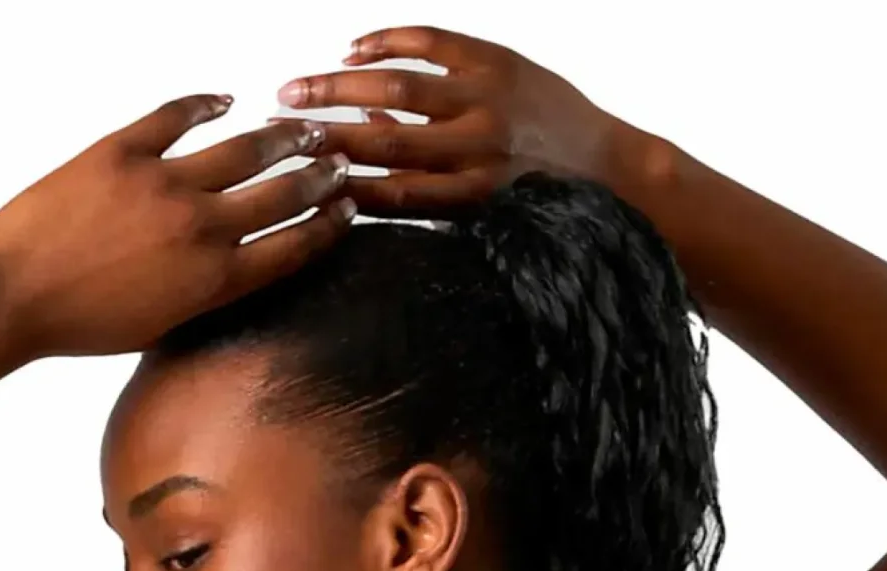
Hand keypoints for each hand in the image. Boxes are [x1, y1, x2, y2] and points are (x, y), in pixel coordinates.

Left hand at [0, 94, 354, 360]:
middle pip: (281, 193)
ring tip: (302, 127)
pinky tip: (225, 100)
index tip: (346, 209)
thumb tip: (230, 268)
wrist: (14, 297)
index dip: (326, 226)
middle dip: (319, 175)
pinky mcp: (124, 151)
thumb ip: (202, 293)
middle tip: (337, 162)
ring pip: (243, 149)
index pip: (290, 247)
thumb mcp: (158, 326)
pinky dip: (205, 104)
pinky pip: (177, 116)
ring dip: (281, 137)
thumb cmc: (79, 324)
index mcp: (212, 281)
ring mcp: (165, 184)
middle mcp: (201, 229)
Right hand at [274, 23, 625, 210]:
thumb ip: (422, 190)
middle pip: (382, 140)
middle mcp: (476, 151)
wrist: (607, 166)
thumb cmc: (538, 201)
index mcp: (468, 199)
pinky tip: (354, 47)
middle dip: (323, 133)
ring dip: (339, 84)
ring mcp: (487, 101)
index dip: (336, 185)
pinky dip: (388, 42)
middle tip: (278, 124)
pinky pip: (431, 43)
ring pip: (399, 87)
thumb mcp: (480, 213)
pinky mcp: (498, 61)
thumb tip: (362, 161)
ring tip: (299, 86)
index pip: (387, 194)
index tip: (295, 176)